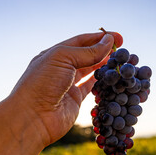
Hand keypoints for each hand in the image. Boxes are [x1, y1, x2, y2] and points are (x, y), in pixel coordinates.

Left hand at [10, 31, 122, 145]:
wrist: (33, 117)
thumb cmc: (42, 83)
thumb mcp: (63, 59)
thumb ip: (87, 52)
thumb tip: (108, 42)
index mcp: (55, 54)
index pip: (81, 41)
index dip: (99, 38)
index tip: (118, 37)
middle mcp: (61, 68)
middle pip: (87, 55)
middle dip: (104, 51)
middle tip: (122, 50)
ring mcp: (68, 85)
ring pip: (90, 71)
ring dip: (104, 66)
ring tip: (120, 62)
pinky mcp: (75, 100)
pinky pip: (91, 88)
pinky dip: (102, 82)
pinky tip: (112, 78)